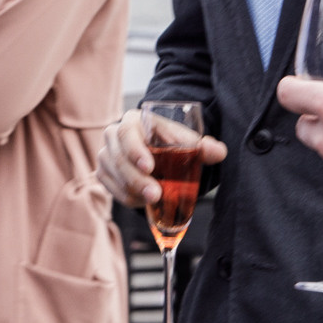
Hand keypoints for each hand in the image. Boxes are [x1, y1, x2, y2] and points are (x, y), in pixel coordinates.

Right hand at [97, 108, 227, 207]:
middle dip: (136, 179)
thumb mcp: (186, 142)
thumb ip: (203, 146)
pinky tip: (144, 201)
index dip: (135, 150)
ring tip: (154, 201)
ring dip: (132, 191)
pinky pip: (112, 189)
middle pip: (117, 158)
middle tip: (155, 195)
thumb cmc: (171, 143)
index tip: (149, 167)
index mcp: (133, 121)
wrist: (156, 151)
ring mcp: (106, 155)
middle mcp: (113, 135)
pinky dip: (128, 197)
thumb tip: (218, 152)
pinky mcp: (104, 173)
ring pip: (112, 175)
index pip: (126, 132)